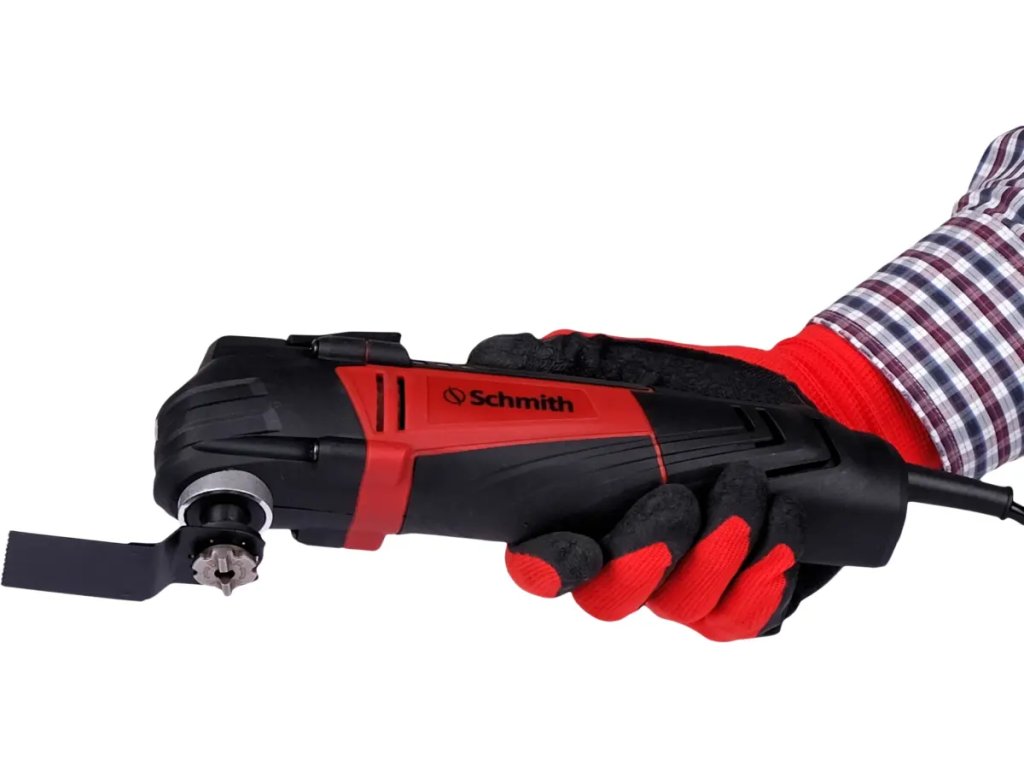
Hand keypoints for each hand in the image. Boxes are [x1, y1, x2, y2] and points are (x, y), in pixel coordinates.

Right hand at [469, 331, 843, 639]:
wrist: (793, 398)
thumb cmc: (702, 388)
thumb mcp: (628, 365)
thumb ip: (558, 367)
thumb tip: (490, 357)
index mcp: (587, 514)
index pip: (543, 562)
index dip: (549, 567)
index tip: (576, 548)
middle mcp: (631, 558)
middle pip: (609, 600)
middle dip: (641, 559)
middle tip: (677, 502)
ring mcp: (687, 584)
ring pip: (680, 606)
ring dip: (717, 547)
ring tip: (744, 484)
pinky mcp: (746, 598)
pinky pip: (743, 617)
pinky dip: (763, 572)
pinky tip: (777, 519)